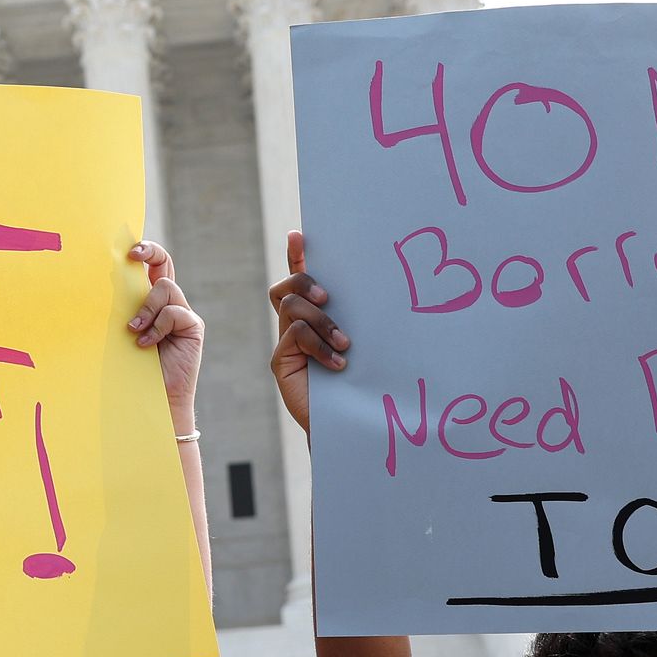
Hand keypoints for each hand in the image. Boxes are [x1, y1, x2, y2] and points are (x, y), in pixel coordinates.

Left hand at [127, 241, 202, 427]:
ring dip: (147, 308)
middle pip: (165, 264)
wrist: (156, 398)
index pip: (153, 266)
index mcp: (152, 302)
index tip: (128, 251)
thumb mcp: (125, 334)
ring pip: (166, 288)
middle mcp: (170, 303)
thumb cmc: (134, 368)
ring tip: (135, 331)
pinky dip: (158, 327)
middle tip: (133, 255)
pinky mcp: (193, 328)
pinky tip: (147, 345)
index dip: (145, 252)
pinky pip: (175, 313)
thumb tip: (104, 287)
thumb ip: (124, 312)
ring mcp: (183, 314)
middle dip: (150, 252)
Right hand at [269, 229, 349, 436]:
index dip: (296, 255)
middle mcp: (296, 326)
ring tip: (344, 344)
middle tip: (328, 298)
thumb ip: (352, 318)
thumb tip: (376, 285)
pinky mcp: (280, 362)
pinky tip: (338, 363)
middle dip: (305, 282)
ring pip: (292, 307)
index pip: (300, 279)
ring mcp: (286, 343)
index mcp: (315, 317)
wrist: (349, 422)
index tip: (298, 234)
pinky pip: (294, 335)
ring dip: (321, 321)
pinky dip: (319, 345)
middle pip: (287, 287)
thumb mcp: (359, 342)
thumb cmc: (360, 382)